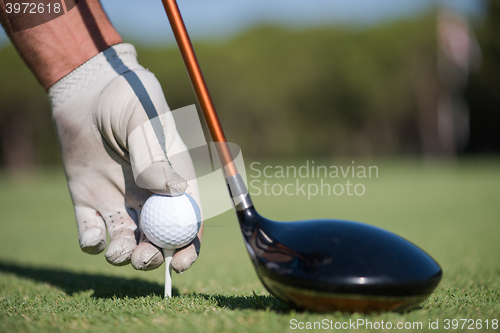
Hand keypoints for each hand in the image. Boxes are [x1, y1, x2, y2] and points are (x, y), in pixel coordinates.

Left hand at [48, 43, 202, 271]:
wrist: (88, 87)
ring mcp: (119, 198)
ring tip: (117, 251)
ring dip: (123, 255)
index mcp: (173, 178)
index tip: (180, 264)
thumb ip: (155, 156)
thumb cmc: (127, 96)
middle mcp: (149, 194)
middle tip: (142, 257)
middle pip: (157, 237)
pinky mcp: (88, 199)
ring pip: (125, 240)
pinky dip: (92, 243)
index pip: (187, 219)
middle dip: (153, 257)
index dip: (188, 246)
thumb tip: (175, 192)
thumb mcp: (144, 121)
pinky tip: (93, 238)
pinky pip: (91, 230)